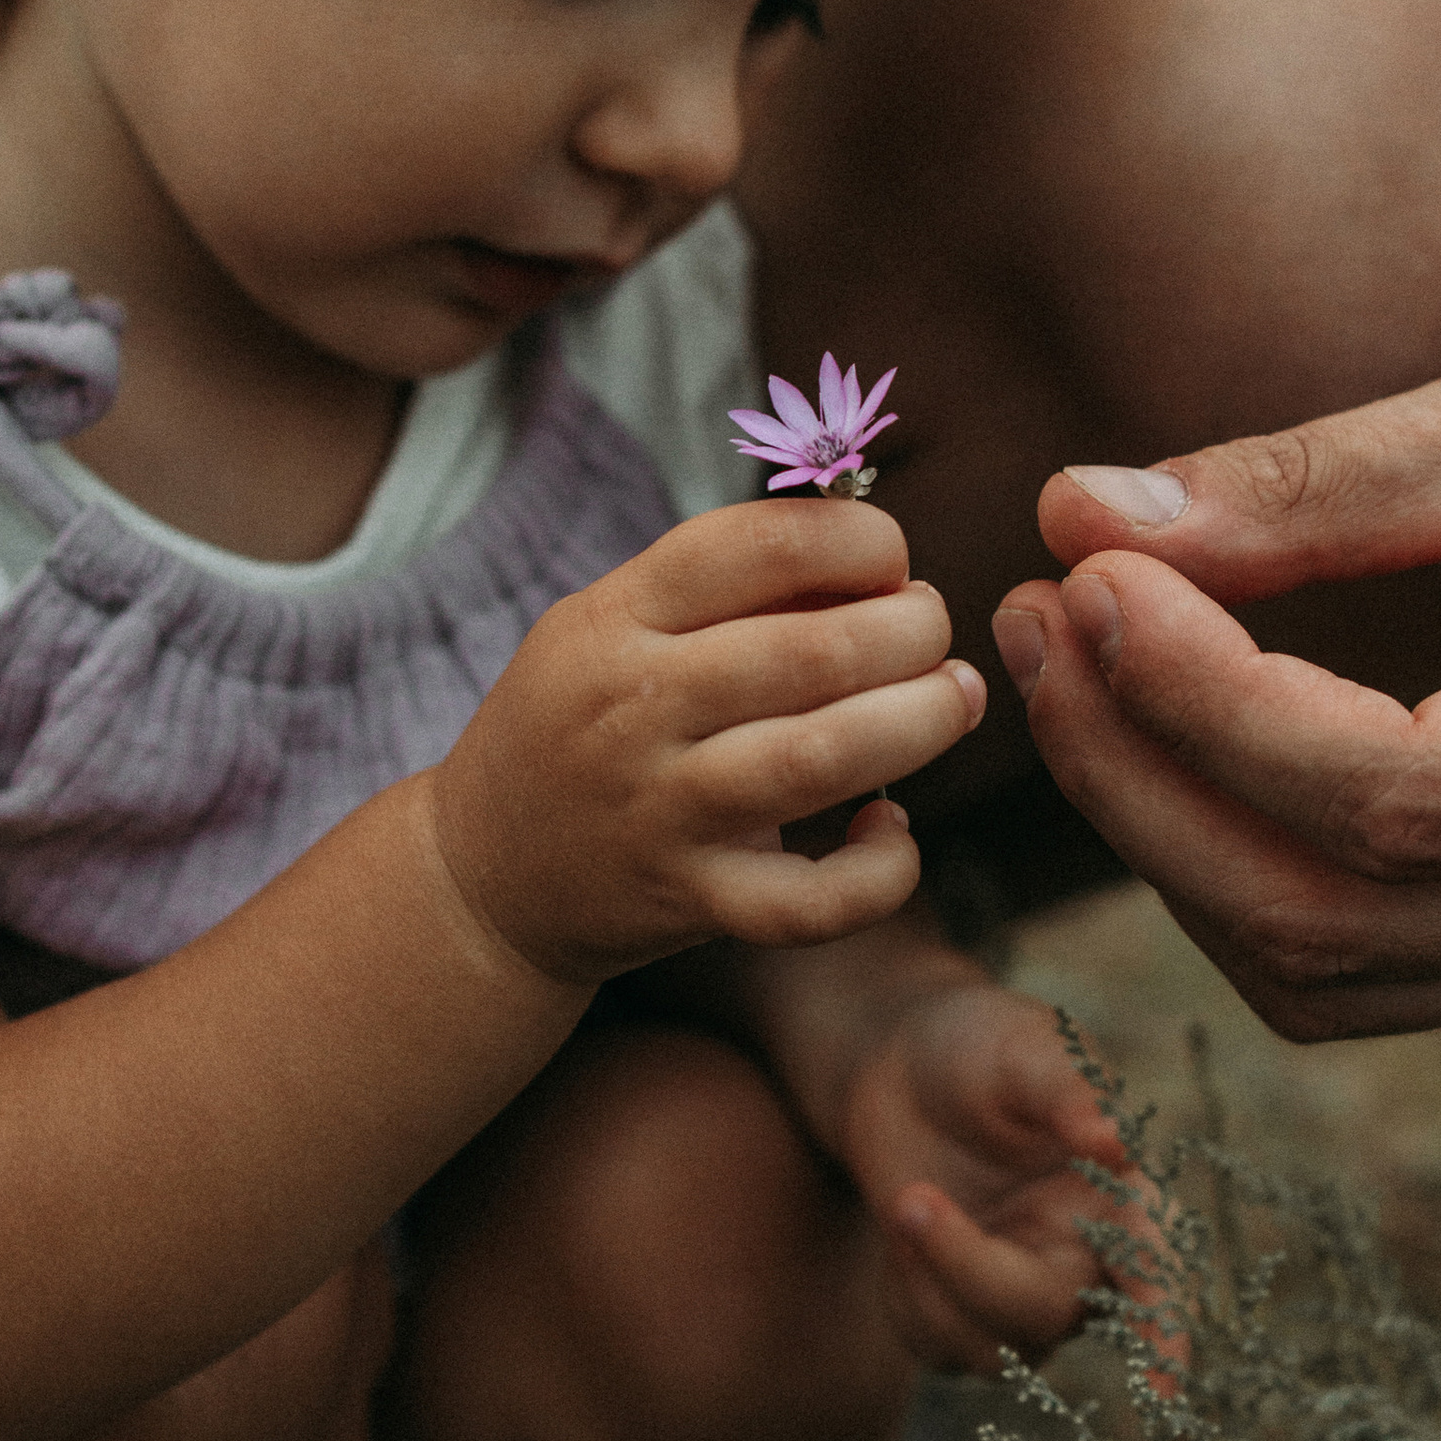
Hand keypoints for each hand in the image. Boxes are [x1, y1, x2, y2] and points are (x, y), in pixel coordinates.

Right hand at [432, 500, 985, 986]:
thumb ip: (725, 590)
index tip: (891, 559)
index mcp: (616, 618)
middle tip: (935, 631)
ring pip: (819, 760)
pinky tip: (893, 831)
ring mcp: (662, 811)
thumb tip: (876, 557)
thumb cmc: (578, 724)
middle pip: (811, 653)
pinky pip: (807, 902)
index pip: (755, 545)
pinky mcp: (690, 902)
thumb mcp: (610, 627)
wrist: (484, 874)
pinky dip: (876, 872)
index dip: (856, 539)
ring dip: (918, 723)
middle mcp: (635, 708)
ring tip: (956, 698)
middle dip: (911, 630)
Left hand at [840, 975, 1138, 1372]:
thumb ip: (1067, 1090)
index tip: (1164, 1393)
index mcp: (1120, 1197)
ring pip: (989, 1351)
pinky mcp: (965, 1313)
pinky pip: (937, 1350)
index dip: (1164, 1334)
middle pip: (1046, 1314)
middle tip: (911, 1198)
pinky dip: (904, 1299)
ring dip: (929, 1288)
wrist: (899, 1065)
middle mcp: (1083, 1258)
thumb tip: (1113, 1141)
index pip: (1156, 1275)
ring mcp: (1024, 1292)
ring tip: (905, 1201)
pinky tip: (905, 1235)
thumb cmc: (980, 1047)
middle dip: (971, 1269)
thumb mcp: (1024, 1047)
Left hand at [994, 268, 1440, 1040]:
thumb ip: (1314, 484)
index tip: (1091, 575)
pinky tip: (1161, 734)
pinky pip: (1357, 965)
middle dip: (1146, 777)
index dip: (1213, 706)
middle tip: (1035, 614)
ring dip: (1163, 838)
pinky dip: (1228, 871)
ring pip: (1328, 974)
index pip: (1403, 796)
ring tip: (1069, 660)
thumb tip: (1078, 516)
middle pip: (1340, 916)